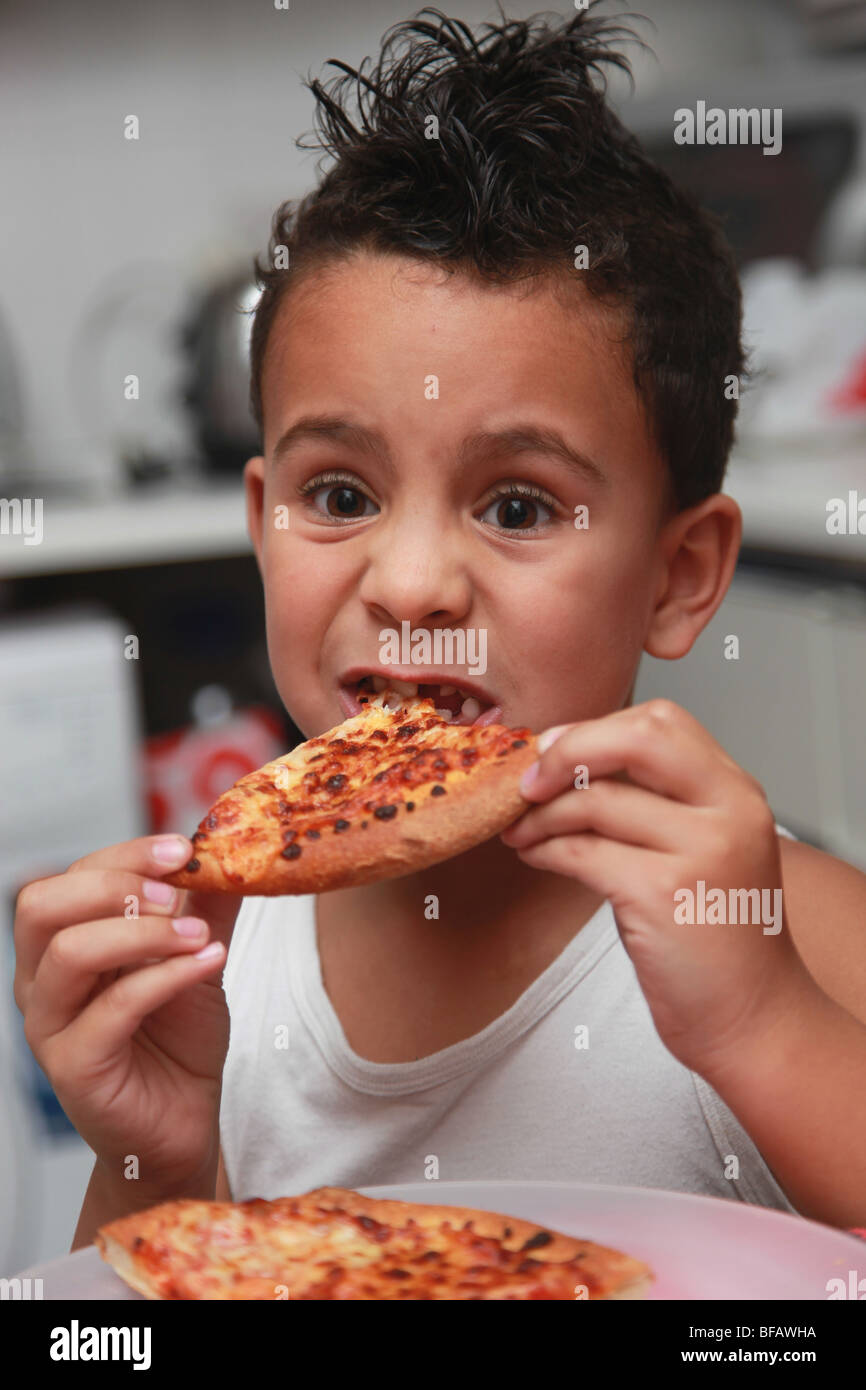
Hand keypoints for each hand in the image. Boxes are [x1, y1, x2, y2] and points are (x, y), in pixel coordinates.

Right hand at [14, 834, 242, 1193]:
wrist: (182, 1125)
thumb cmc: (178, 1043)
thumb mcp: (196, 957)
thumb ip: (206, 904)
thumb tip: (231, 847)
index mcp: (62, 946)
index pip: (70, 877)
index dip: (124, 854)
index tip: (184, 849)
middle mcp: (42, 981)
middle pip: (42, 904)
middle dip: (112, 883)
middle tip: (174, 890)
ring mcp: (51, 1026)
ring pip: (69, 952)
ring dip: (142, 932)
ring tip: (198, 934)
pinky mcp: (75, 1066)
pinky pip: (112, 1008)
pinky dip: (166, 977)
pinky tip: (209, 963)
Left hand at [500, 699, 810, 1075]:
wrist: (751, 1017)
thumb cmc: (715, 935)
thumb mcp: (706, 848)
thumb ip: (658, 801)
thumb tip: (566, 760)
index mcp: (737, 792)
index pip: (663, 721)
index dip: (597, 728)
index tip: (555, 750)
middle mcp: (728, 812)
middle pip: (636, 738)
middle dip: (567, 750)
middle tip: (527, 780)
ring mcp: (698, 852)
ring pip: (595, 801)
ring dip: (540, 814)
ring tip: (520, 830)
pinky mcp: (661, 895)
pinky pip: (580, 852)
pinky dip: (544, 850)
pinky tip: (534, 857)